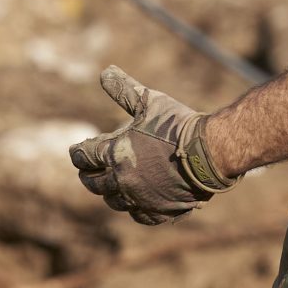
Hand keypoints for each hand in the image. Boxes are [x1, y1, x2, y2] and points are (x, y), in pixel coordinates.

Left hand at [69, 66, 235, 225]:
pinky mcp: (160, 211)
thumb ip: (124, 89)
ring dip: (109, 193)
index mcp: (115, 154)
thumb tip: (105, 71)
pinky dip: (135, 209)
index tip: (76, 151)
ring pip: (114, 202)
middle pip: (93, 183)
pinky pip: (140, 216)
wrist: (211, 152)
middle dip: (88, 175)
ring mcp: (141, 199)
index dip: (78, 153)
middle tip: (88, 170)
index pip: (83, 157)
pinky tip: (135, 203)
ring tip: (110, 186)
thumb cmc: (178, 124)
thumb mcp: (149, 101)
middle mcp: (123, 180)